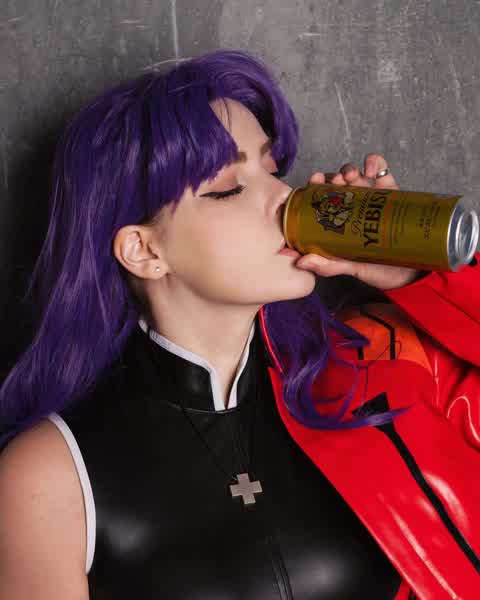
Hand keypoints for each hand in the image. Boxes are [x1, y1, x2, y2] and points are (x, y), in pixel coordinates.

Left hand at [295, 153, 421, 290]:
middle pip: (336, 184)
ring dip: (350, 170)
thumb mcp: (350, 268)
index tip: (315, 181)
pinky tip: (372, 170)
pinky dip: (375, 163)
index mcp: (337, 222)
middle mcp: (352, 208)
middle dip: (333, 177)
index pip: (320, 199)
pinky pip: (381, 171)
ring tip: (353, 177)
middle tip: (338, 182)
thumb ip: (327, 265)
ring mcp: (370, 199)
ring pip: (355, 175)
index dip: (315, 186)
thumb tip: (301, 262)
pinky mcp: (391, 193)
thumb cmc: (378, 271)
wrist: (413, 274)